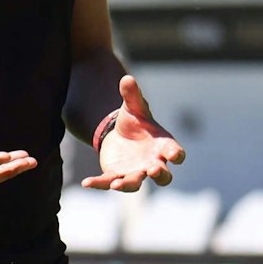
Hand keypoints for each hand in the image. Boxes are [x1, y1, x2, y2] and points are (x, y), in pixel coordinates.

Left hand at [81, 75, 184, 191]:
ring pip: (135, 183)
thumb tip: (127, 78)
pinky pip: (108, 182)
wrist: (120, 135)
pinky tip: (86, 182)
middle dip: (160, 175)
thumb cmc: (135, 121)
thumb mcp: (133, 107)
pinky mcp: (116, 175)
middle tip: (153, 170)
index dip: (176, 154)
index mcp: (163, 146)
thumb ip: (132, 95)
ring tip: (116, 185)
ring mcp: (135, 172)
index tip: (174, 155)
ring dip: (127, 185)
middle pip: (163, 176)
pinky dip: (98, 184)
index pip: (175, 153)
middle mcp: (153, 163)